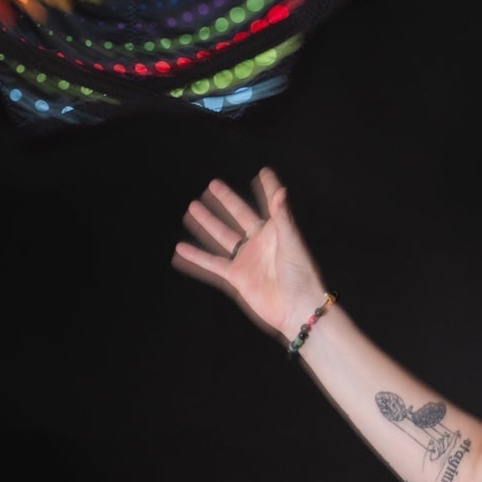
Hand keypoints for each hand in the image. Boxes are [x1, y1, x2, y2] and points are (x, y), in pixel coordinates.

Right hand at [172, 167, 327, 342]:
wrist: (296, 309)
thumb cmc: (301, 275)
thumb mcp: (292, 242)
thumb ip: (283, 217)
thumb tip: (281, 190)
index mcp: (276, 231)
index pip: (271, 203)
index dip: (268, 188)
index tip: (264, 172)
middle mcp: (260, 242)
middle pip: (239, 215)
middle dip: (226, 200)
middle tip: (213, 184)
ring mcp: (247, 259)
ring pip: (221, 236)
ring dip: (207, 222)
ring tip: (192, 208)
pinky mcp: (236, 277)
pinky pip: (211, 264)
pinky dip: (195, 257)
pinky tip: (180, 249)